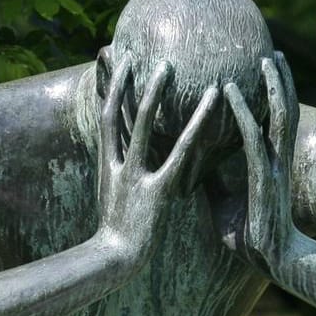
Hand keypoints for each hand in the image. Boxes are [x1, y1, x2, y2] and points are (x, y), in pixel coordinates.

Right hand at [96, 58, 219, 261]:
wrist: (114, 263)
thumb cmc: (117, 238)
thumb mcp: (114, 202)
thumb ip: (119, 177)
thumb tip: (127, 163)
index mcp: (106, 167)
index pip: (103, 119)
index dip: (105, 89)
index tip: (108, 62)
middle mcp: (116, 165)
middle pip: (115, 113)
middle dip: (121, 82)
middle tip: (131, 52)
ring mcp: (134, 177)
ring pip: (140, 125)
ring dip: (151, 94)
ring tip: (166, 65)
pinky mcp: (157, 191)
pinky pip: (180, 153)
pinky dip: (196, 126)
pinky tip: (211, 103)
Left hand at [220, 52, 298, 270]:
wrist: (273, 262)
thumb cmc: (251, 237)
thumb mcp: (223, 202)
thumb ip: (211, 180)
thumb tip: (187, 165)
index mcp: (269, 163)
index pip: (273, 121)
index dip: (272, 96)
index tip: (265, 72)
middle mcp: (276, 158)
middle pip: (285, 110)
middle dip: (281, 81)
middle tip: (273, 53)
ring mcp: (274, 165)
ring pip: (281, 115)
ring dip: (273, 85)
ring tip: (265, 58)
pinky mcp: (265, 176)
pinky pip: (253, 136)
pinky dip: (243, 111)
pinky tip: (229, 91)